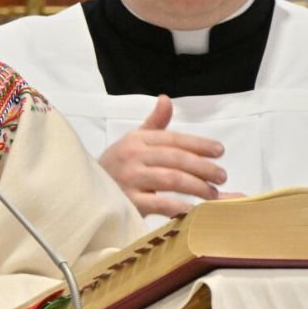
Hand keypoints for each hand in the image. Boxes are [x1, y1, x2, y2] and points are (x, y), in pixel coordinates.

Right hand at [98, 95, 235, 216]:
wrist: (85, 189)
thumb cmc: (116, 165)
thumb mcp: (133, 140)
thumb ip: (154, 123)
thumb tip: (166, 99)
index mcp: (137, 139)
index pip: (173, 139)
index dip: (198, 144)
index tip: (219, 151)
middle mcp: (133, 156)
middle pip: (176, 158)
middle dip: (203, 167)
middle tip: (222, 176)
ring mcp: (130, 179)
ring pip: (172, 179)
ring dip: (197, 186)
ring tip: (213, 193)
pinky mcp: (128, 201)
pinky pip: (159, 203)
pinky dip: (179, 207)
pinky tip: (194, 210)